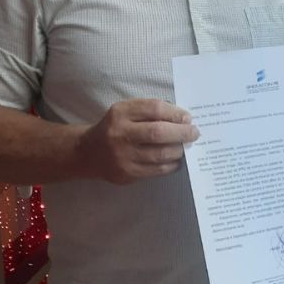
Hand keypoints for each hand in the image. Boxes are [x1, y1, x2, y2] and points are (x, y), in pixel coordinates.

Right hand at [77, 99, 198, 183]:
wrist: (88, 153)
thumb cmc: (116, 127)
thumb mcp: (127, 111)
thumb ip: (151, 110)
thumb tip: (183, 118)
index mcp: (120, 113)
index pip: (153, 109)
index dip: (174, 113)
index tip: (188, 117)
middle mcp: (119, 134)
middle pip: (157, 133)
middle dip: (181, 133)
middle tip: (194, 133)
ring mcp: (122, 157)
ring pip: (160, 154)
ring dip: (179, 150)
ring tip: (186, 146)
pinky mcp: (126, 174)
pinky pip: (156, 170)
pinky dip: (171, 164)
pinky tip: (176, 160)